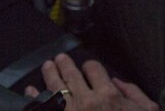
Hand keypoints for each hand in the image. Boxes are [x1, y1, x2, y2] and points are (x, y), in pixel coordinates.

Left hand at [24, 53, 157, 110]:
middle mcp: (87, 102)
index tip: (88, 69)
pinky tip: (30, 92)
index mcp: (108, 95)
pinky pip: (45, 107)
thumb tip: (117, 82)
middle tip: (59, 59)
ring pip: (55, 88)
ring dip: (50, 74)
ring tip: (47, 67)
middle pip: (71, 75)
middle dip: (65, 65)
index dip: (90, 67)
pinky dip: (35, 98)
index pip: (94, 69)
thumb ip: (134, 93)